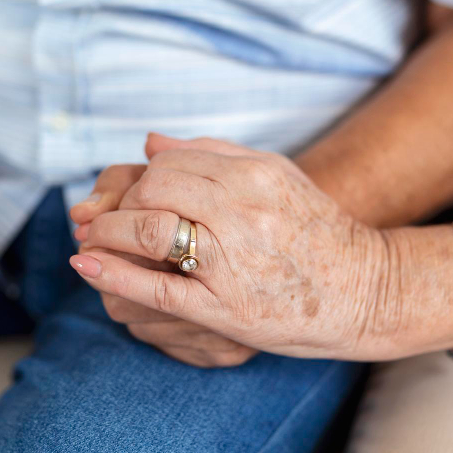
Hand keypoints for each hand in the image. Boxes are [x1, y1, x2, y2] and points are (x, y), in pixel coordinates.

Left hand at [69, 136, 396, 361]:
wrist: (365, 290)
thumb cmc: (319, 232)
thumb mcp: (278, 176)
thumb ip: (216, 153)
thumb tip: (151, 142)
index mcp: (254, 175)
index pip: (171, 162)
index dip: (142, 178)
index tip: (134, 196)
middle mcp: (243, 212)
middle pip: (154, 190)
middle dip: (122, 203)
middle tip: (111, 218)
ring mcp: (233, 262)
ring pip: (148, 233)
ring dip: (108, 233)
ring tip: (91, 239)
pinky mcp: (226, 310)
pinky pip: (157, 289)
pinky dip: (113, 275)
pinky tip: (88, 266)